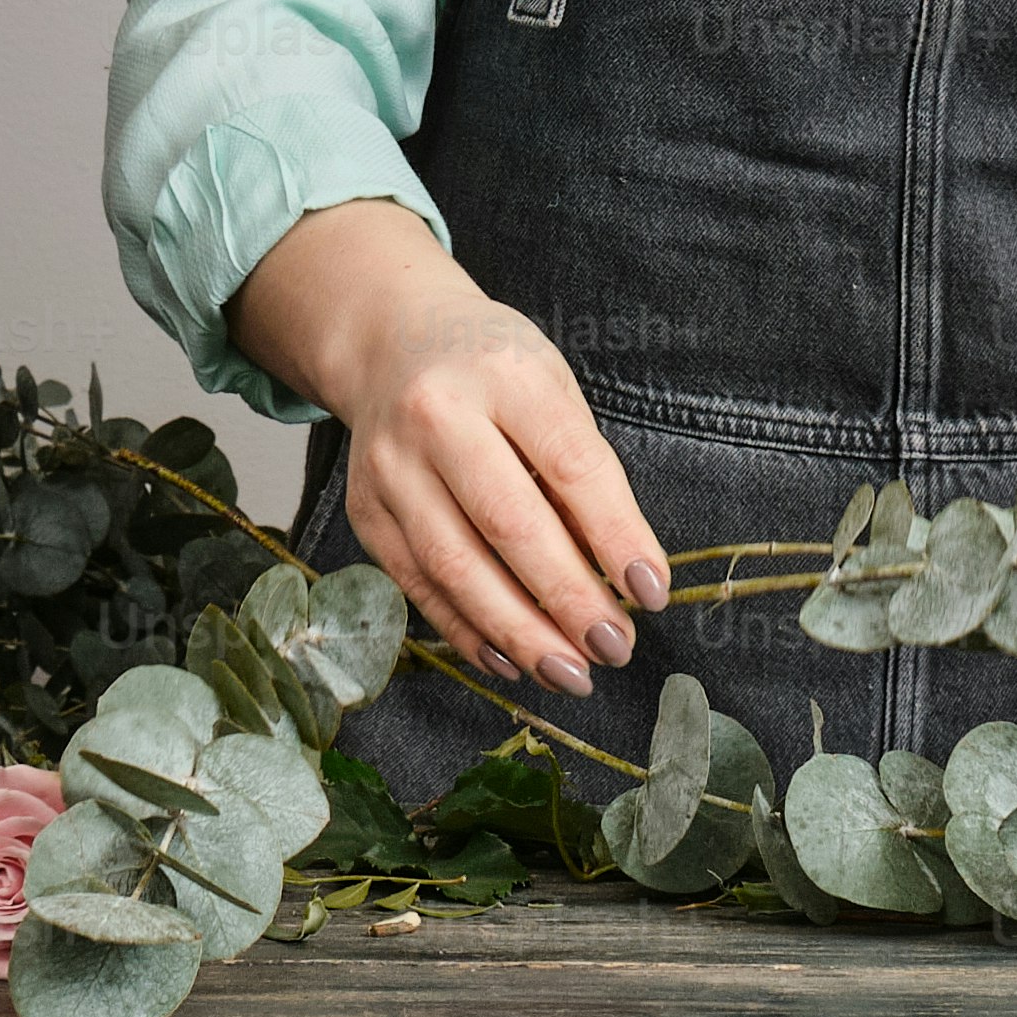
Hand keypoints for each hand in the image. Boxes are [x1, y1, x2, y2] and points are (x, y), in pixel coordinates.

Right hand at [232, 202, 665, 693]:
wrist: (392, 344)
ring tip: (570, 672)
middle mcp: (435, 415)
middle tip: (613, 648)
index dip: (616, 536)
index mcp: (503, 372)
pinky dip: (468, 630)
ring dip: (519, 632)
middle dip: (566, 598)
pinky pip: (419, 584)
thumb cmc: (494, 370)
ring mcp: (390, 466)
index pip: (569, 464)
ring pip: (455, 566)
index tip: (651, 593)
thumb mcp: (552, 390)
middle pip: (508, 522)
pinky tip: (511, 658)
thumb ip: (584, 472)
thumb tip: (623, 576)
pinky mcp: (364, 510)